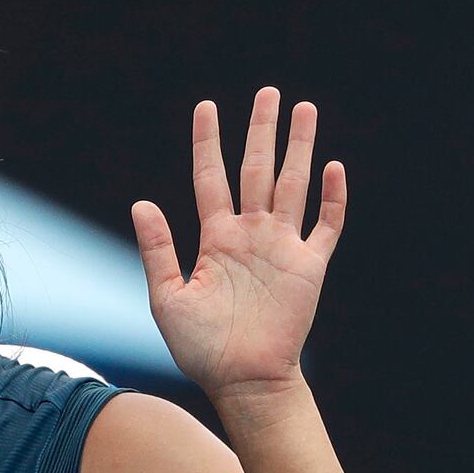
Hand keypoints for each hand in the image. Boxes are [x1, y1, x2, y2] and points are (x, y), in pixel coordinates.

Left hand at [130, 86, 346, 398]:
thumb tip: (141, 202)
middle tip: (268, 92)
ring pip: (292, 185)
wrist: (242, 380)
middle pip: (257, 169)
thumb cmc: (200, 346)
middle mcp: (249, 235)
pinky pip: (325, 226)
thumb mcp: (167, 295)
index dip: (207, 142)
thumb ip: (157, 248)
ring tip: (304, 109)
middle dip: (262, 130)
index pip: (210, 177)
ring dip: (299, 148)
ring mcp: (282, 247)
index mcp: (215, 238)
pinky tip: (332, 166)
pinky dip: (332, 198)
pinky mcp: (310, 267)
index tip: (206, 107)